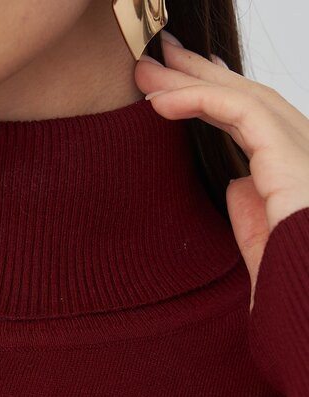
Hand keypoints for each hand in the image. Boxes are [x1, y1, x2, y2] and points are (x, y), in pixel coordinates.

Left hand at [135, 30, 308, 311]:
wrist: (308, 297)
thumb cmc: (294, 281)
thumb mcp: (263, 244)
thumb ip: (250, 213)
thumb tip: (234, 181)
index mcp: (290, 170)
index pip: (249, 121)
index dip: (213, 97)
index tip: (178, 85)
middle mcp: (298, 151)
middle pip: (243, 97)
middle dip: (197, 74)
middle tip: (157, 58)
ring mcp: (299, 148)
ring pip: (239, 96)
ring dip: (188, 81)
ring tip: (146, 71)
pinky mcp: (290, 154)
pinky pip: (240, 111)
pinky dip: (198, 99)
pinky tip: (162, 101)